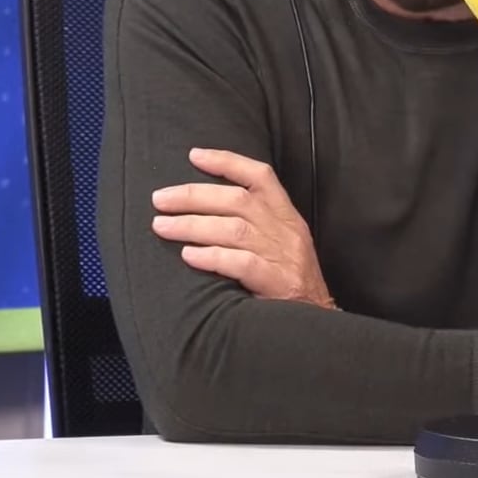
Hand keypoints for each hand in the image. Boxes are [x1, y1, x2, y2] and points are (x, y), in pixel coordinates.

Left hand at [150, 148, 335, 309]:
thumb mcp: (283, 242)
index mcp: (287, 215)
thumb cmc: (290, 281)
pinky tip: (188, 256)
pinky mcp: (278, 283)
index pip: (260, 176)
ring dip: (192, 225)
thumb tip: (203, 206)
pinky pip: (241, 264)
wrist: (317, 321)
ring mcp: (283, 256)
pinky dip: (212, 257)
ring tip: (161, 226)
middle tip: (160, 199)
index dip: (227, 162)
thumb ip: (255, 222)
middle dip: (194, 196)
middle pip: (238, 200)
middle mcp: (285, 230)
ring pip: (234, 229)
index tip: (194, 156)